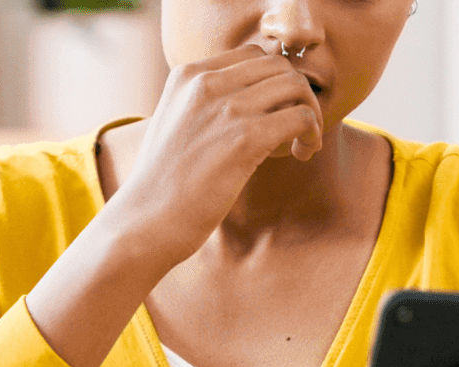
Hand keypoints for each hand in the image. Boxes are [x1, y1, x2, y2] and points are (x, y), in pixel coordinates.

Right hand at [109, 44, 322, 264]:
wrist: (147, 219)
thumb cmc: (164, 183)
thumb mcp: (176, 124)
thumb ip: (207, 104)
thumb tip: (253, 104)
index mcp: (187, 75)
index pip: (252, 55)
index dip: (275, 82)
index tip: (278, 111)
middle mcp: (206, 83)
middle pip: (278, 66)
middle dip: (298, 94)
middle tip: (299, 128)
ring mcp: (226, 109)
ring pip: (295, 86)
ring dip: (310, 112)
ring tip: (304, 142)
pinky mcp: (244, 139)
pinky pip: (300, 118)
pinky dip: (311, 133)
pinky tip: (302, 153)